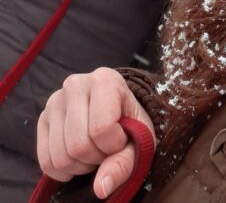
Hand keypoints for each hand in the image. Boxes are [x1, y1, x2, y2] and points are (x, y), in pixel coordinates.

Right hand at [36, 68, 156, 198]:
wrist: (116, 113)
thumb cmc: (132, 123)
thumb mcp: (140, 139)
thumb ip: (124, 162)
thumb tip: (101, 188)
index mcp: (105, 79)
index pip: (101, 128)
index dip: (114, 145)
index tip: (122, 138)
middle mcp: (76, 84)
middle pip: (78, 145)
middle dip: (97, 157)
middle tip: (107, 148)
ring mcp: (55, 100)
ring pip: (61, 156)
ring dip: (81, 166)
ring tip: (94, 150)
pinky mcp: (42, 118)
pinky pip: (46, 161)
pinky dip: (63, 171)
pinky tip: (78, 159)